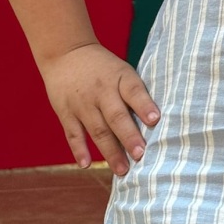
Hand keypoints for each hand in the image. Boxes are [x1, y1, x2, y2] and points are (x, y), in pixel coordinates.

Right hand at [38, 43, 159, 175]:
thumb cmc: (104, 68)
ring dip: (110, 151)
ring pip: (97, 130)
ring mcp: (82, 103)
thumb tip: (158, 123)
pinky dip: (79, 150)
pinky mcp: (66, 112)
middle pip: (116, 116)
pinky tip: (86, 165)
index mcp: (120, 77)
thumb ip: (136, 93)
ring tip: (122, 170)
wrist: (66, 52)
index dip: (144, 105)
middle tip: (141, 155)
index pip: (133, 90)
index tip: (155, 120)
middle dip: (129, 137)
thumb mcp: (122, 71)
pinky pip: (73, 134)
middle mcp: (101, 91)